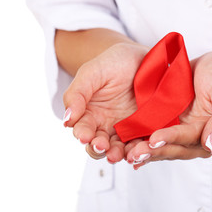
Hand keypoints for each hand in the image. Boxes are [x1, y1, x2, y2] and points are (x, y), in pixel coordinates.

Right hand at [63, 43, 148, 160]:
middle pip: (99, 145)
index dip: (83, 134)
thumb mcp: (92, 72)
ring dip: (118, 154)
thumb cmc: (115, 62)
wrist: (145, 57)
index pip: (83, 129)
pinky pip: (140, 144)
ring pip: (119, 149)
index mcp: (89, 113)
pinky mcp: (144, 129)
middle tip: (102, 146)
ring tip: (121, 154)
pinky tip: (138, 152)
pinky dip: (138, 151)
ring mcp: (126, 129)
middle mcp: (106, 124)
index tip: (85, 136)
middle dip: (99, 148)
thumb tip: (66, 119)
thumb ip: (77, 94)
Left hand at [125, 51, 211, 168]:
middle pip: (174, 148)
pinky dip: (143, 142)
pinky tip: (127, 149)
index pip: (190, 139)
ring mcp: (183, 133)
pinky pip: (156, 136)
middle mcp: (198, 139)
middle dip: (154, 151)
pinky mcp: (171, 126)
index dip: (172, 140)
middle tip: (134, 153)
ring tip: (127, 154)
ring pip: (163, 146)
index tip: (154, 139)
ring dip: (146, 151)